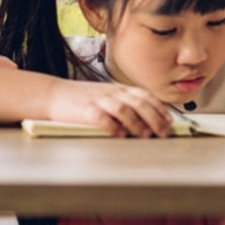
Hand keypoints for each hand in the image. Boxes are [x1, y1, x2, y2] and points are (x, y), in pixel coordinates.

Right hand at [44, 80, 173, 137]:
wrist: (54, 95)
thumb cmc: (82, 99)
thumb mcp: (107, 96)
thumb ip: (125, 103)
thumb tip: (148, 119)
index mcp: (118, 89)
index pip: (144, 96)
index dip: (159, 107)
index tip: (169, 120)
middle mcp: (111, 92)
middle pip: (139, 103)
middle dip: (154, 118)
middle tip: (163, 132)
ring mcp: (98, 100)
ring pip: (123, 109)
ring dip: (137, 122)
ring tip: (145, 135)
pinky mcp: (84, 110)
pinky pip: (101, 117)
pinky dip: (112, 126)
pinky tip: (119, 134)